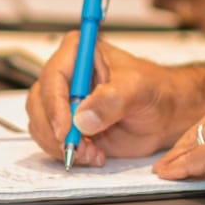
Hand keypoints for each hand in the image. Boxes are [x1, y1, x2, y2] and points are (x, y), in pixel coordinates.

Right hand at [23, 32, 184, 166]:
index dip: (55, 105)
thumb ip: (113, 99)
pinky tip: (93, 153)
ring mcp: (63, 101)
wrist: (164, 113)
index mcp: (79, 51)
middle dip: (56, 131)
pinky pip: (51, 141)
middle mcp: (66, 75)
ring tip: (92, 151)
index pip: (53, 77)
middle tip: (79, 147)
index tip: (66, 129)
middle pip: (40, 103)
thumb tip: (83, 117)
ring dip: (62, 145)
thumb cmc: (154, 90)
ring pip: (41, 125)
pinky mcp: (67, 124)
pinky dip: (68, 153)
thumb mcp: (138, 88)